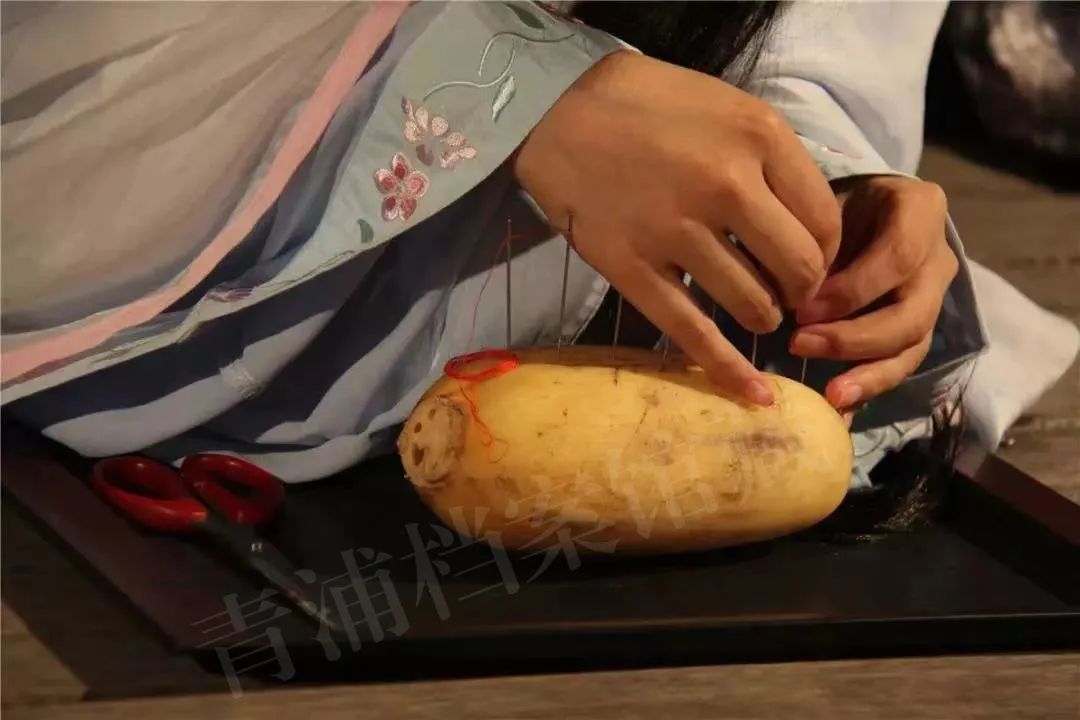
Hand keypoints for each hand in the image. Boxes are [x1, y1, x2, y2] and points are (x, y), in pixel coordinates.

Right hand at [514, 51, 839, 405]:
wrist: (555, 114)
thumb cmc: (646, 105)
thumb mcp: (727, 105)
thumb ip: (773, 158)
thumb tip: (807, 226)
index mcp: (758, 138)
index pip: (825, 222)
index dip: (828, 253)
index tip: (810, 261)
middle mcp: (726, 186)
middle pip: (798, 269)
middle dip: (803, 292)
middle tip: (788, 293)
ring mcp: (676, 231)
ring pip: (753, 305)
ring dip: (763, 317)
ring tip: (755, 310)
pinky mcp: (633, 268)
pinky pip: (693, 331)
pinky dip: (728, 370)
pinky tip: (753, 393)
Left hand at [790, 176, 958, 410]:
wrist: (867, 207)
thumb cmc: (840, 202)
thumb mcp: (826, 205)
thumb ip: (814, 242)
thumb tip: (780, 292)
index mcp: (921, 212)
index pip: (898, 258)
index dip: (852, 290)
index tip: (802, 307)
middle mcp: (938, 259)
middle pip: (911, 314)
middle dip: (854, 338)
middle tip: (799, 345)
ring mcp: (934, 298)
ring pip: (912, 347)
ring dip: (869, 375)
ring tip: (831, 398)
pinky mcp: (919, 330)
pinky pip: (900, 364)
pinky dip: (869, 388)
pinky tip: (840, 409)